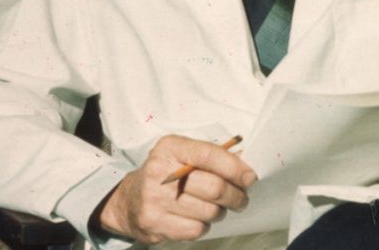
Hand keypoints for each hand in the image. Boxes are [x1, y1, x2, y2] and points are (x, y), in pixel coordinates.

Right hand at [96, 135, 255, 243]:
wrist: (129, 200)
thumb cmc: (167, 174)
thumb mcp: (184, 154)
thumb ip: (213, 156)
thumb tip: (245, 168)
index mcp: (170, 148)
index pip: (209, 155)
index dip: (235, 168)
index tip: (249, 178)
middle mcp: (159, 172)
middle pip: (214, 188)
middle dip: (236, 195)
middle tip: (241, 198)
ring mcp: (154, 199)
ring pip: (209, 211)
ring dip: (221, 211)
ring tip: (217, 207)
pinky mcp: (153, 223)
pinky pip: (196, 229)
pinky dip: (204, 225)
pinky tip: (198, 217)